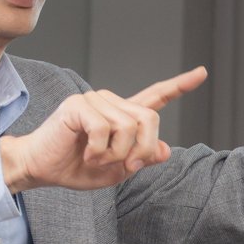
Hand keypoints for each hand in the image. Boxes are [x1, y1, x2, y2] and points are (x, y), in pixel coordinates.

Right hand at [0, 67, 208, 191]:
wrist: (41, 168)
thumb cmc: (75, 167)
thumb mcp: (117, 170)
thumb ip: (141, 159)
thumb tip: (166, 150)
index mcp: (122, 115)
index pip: (155, 96)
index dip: (180, 86)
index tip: (202, 73)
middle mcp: (111, 102)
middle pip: (149, 119)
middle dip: (143, 149)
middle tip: (126, 166)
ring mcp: (94, 100)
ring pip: (128, 127)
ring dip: (117, 154)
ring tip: (98, 159)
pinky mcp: (78, 105)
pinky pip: (104, 130)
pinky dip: (100, 151)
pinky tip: (87, 154)